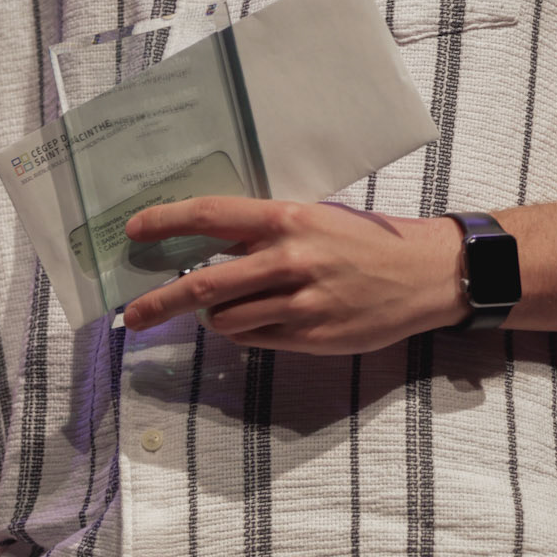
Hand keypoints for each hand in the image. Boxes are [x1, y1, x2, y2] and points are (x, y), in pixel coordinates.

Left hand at [121, 197, 467, 353]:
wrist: (423, 274)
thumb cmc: (364, 241)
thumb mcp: (314, 218)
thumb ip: (266, 229)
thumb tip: (208, 239)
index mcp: (288, 219)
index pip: (212, 217)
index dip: (167, 222)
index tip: (134, 230)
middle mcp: (290, 259)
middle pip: (206, 284)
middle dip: (161, 301)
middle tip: (132, 314)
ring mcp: (301, 302)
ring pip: (228, 320)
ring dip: (216, 318)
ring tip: (230, 308)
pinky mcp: (312, 335)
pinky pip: (256, 339)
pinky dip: (247, 331)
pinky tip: (265, 319)